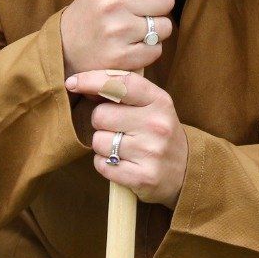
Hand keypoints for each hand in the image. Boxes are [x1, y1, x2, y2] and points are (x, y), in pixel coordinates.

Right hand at [59, 0, 189, 76]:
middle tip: (138, 11)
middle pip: (168, 0)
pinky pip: (157, 50)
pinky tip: (129, 46)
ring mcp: (117, 31)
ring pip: (165, 27)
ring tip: (132, 29)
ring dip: (155, 30)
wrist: (65, 45)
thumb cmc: (95, 9)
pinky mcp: (121, 57)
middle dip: (159, 7)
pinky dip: (148, 50)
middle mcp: (113, 1)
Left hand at [67, 70, 187, 206]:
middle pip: (100, 115)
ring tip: (122, 148)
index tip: (72, 83)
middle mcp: (157, 125)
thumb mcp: (153, 105)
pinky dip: (105, 164)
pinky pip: (101, 165)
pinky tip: (121, 163)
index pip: (120, 83)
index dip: (91, 80)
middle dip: (101, 123)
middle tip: (117, 129)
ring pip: (98, 142)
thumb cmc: (159, 133)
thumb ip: (123, 92)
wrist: (186, 171)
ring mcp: (150, 152)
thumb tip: (81, 82)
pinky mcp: (142, 177)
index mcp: (160, 101)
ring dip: (103, 146)